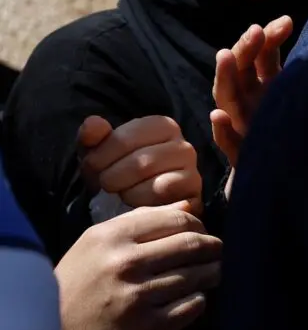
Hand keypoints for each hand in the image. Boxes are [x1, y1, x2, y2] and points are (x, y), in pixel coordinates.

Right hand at [54, 201, 221, 329]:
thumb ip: (143, 219)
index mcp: (114, 237)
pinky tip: (194, 296)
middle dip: (213, 247)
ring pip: (197, 276)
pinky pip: (192, 306)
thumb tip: (188, 205)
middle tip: (219, 251)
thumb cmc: (80, 279)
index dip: (199, 225)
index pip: (177, 220)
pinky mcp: (149, 329)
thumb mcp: (100, 240)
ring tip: (213, 272)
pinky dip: (200, 299)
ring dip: (212, 273)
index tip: (204, 232)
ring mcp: (138, 298)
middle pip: (193, 245)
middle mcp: (127, 264)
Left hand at [79, 115, 201, 214]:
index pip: (124, 138)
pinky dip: (142, 200)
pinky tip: (136, 203)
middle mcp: (183, 144)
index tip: (92, 167)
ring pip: (154, 177)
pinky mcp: (193, 191)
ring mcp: (192, 169)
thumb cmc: (117, 172)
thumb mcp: (99, 153)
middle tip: (105, 184)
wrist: (135, 204)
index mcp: (162, 126)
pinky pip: (164, 191)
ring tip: (120, 192)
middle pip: (140, 161)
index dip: (101, 156)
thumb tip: (93, 125)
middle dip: (113, 176)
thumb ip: (92, 136)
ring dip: (126, 189)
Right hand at [211, 15, 292, 167]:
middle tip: (255, 30)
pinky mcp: (243, 156)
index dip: (267, 37)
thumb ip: (278, 58)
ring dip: (225, 78)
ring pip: (228, 101)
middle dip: (245, 49)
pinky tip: (218, 118)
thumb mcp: (284, 88)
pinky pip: (228, 144)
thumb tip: (284, 19)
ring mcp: (242, 127)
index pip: (257, 55)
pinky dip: (222, 132)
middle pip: (239, 72)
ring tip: (224, 55)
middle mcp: (247, 102)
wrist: (283, 175)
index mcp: (259, 85)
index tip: (285, 22)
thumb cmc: (283, 125)